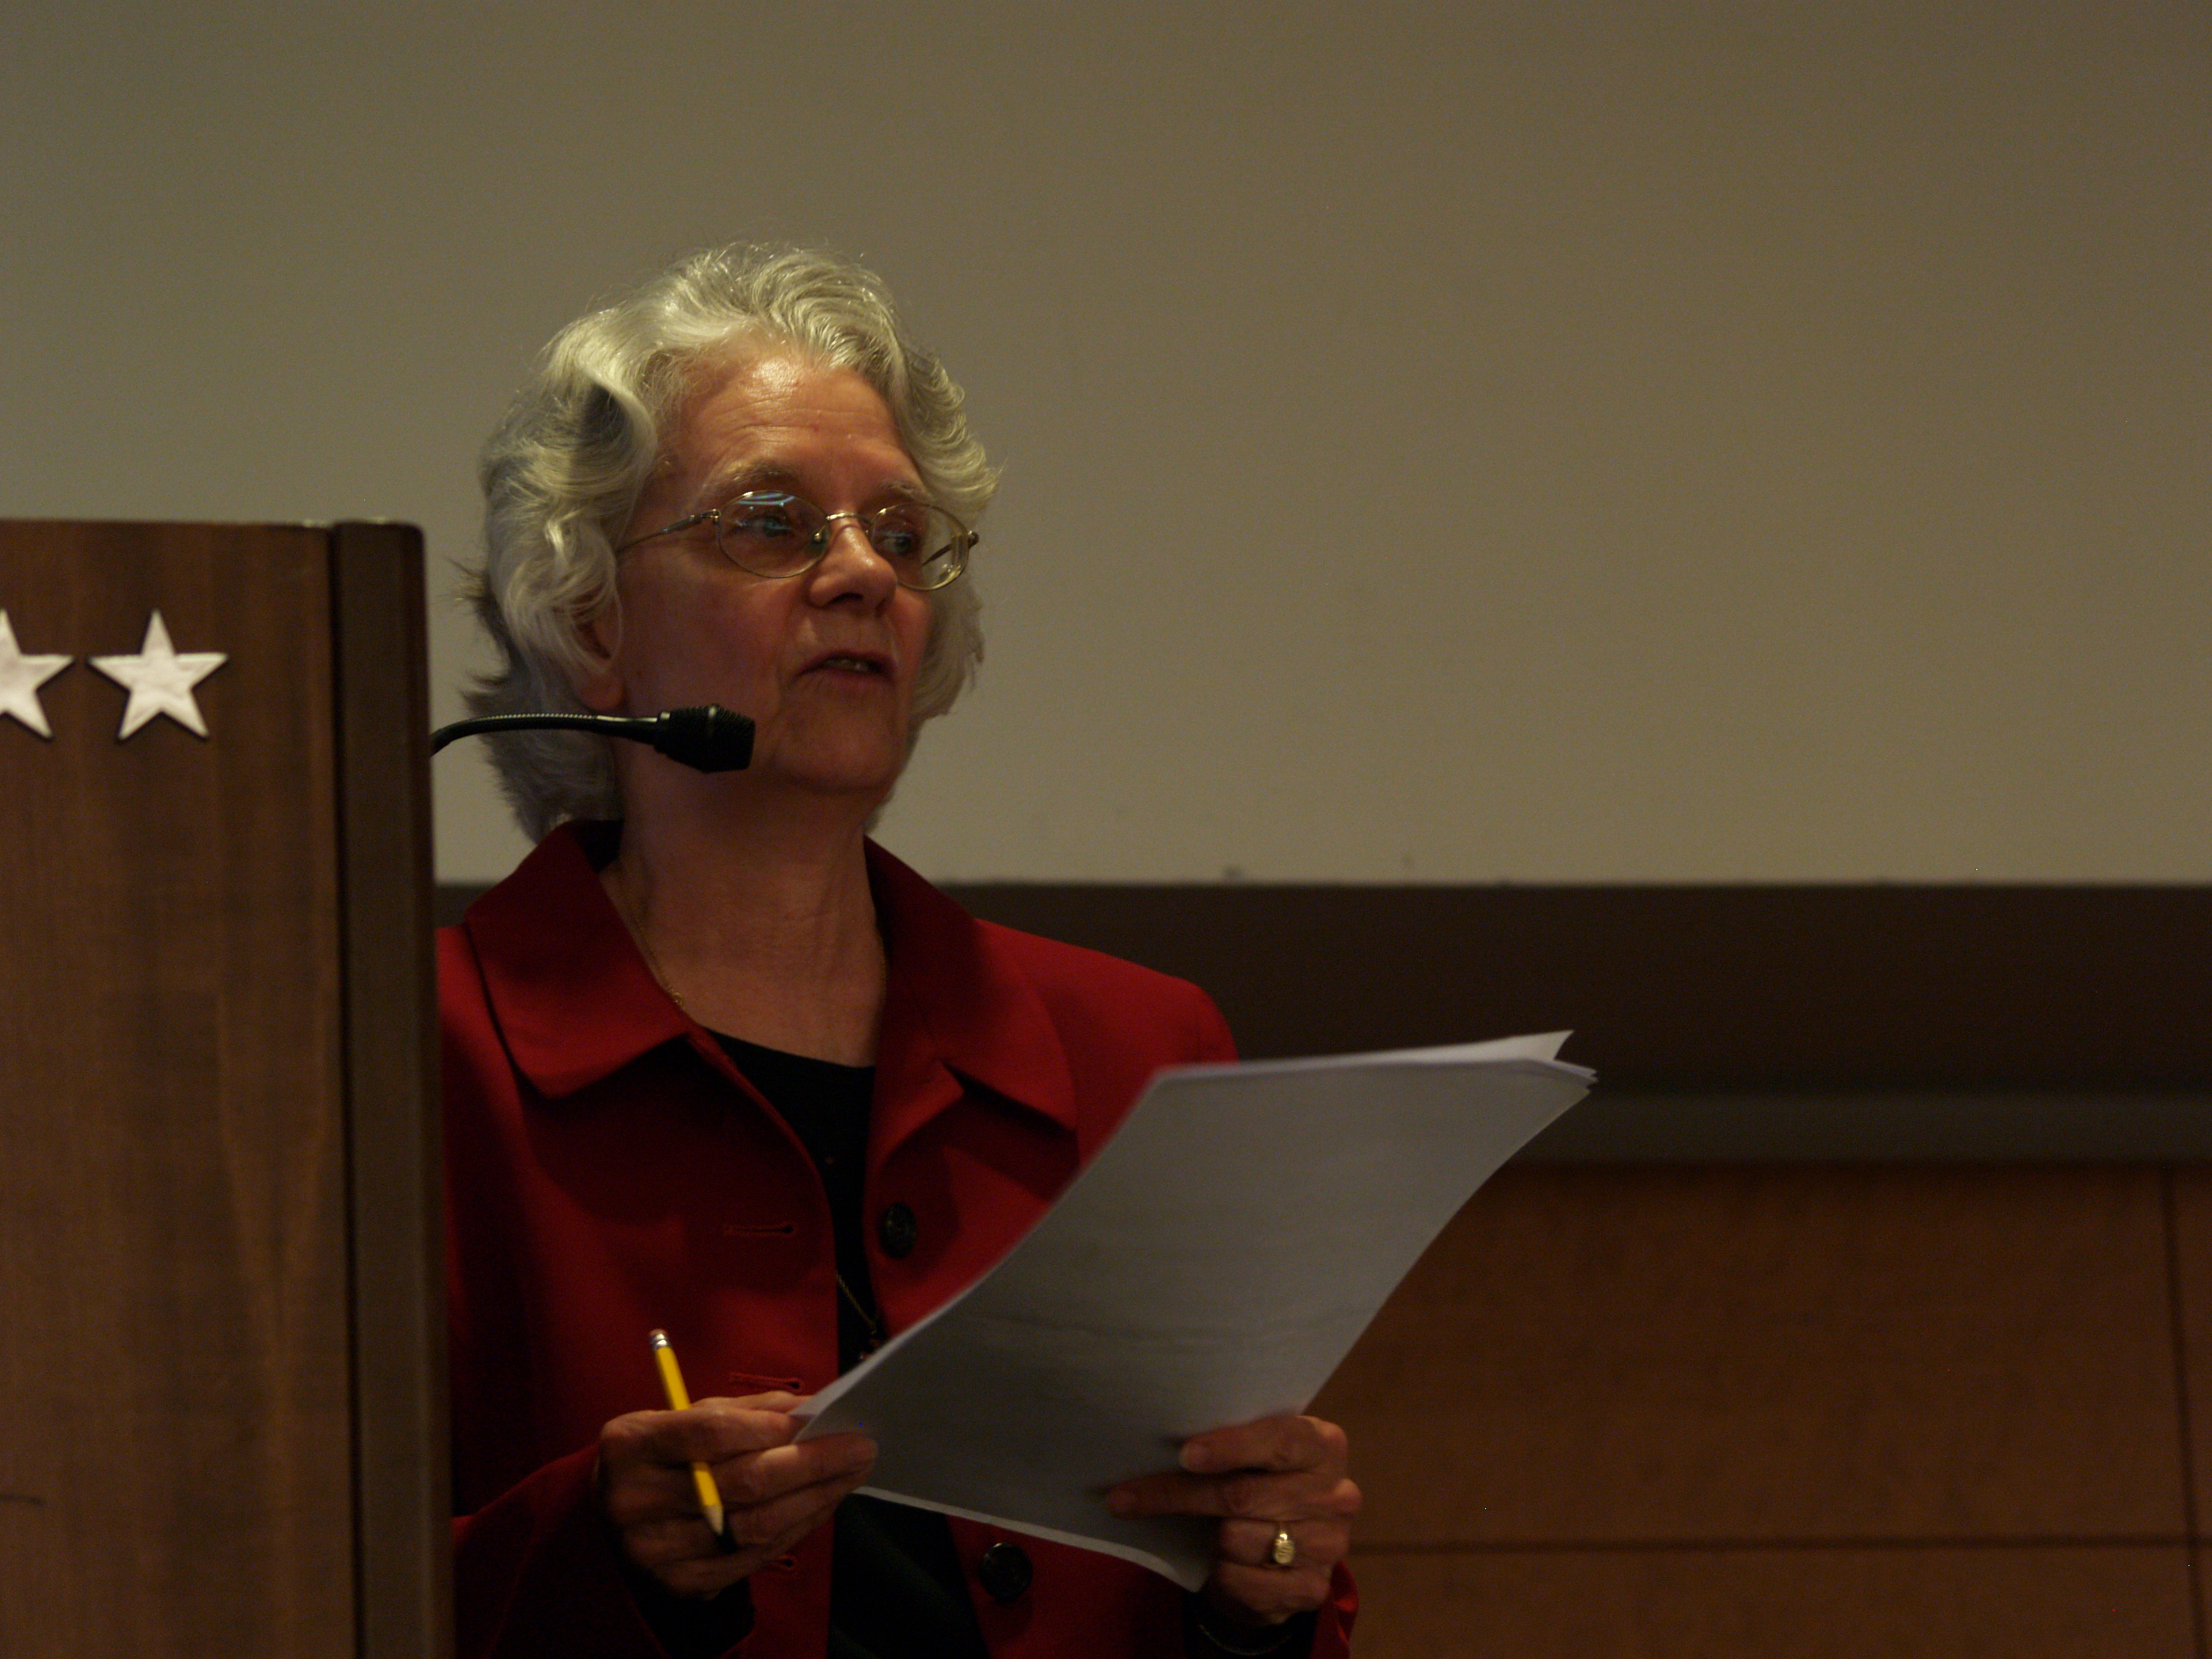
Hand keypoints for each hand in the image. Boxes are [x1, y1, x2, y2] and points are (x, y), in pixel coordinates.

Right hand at [597, 1392, 875, 1597]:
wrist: (612, 1520)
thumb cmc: (661, 1455)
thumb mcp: (683, 1418)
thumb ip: (741, 1412)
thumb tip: (809, 1409)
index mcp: (630, 1446)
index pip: (709, 1433)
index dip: (769, 1426)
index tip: (820, 1417)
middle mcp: (634, 1502)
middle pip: (741, 1483)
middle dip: (812, 1463)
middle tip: (860, 1447)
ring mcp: (655, 1551)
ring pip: (754, 1526)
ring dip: (814, 1499)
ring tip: (851, 1475)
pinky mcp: (680, 1584)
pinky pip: (753, 1557)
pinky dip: (796, 1528)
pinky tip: (822, 1504)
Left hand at [1105, 1414, 1358, 1629]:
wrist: (1288, 1551)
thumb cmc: (1261, 1483)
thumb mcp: (1256, 1455)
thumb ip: (1228, 1443)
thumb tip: (1156, 1441)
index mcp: (1324, 1445)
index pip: (1279, 1441)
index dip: (1230, 1447)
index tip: (1185, 1454)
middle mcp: (1336, 1494)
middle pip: (1241, 1495)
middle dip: (1178, 1495)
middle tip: (1124, 1497)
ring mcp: (1329, 1544)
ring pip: (1236, 1539)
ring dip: (1207, 1538)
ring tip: (1203, 1532)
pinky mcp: (1312, 1588)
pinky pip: (1242, 1581)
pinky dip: (1219, 1574)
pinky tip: (1217, 1563)